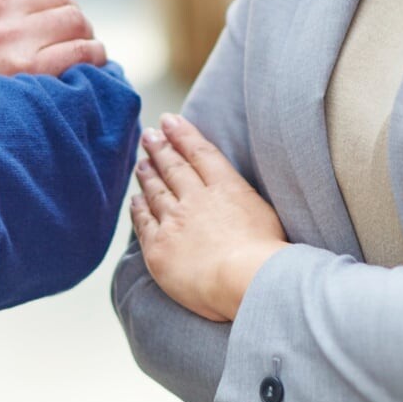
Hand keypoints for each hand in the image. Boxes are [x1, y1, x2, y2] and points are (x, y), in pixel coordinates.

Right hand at [0, 0, 107, 82]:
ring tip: (79, 46)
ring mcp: (13, 38)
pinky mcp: (29, 72)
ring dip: (82, 32)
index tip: (46, 3)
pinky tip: (90, 63)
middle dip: (63, 10)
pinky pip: (80, 51)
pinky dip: (92, 55)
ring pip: (73, 19)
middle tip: (62, 31)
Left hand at [130, 113, 287, 321]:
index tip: (169, 121)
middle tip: (148, 135)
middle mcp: (196, 199)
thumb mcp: (266, 215)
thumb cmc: (267, 256)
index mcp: (226, 188)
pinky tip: (135, 201)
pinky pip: (143, 222)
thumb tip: (236, 195)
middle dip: (160, 148)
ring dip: (147, 175)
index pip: (200, 153)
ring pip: (156, 191)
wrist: (246, 280)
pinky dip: (138, 208)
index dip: (183, 135)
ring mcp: (175, 221)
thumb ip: (245, 200)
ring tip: (140, 163)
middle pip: (174, 168)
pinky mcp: (159, 247)